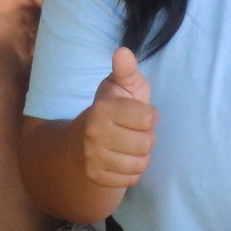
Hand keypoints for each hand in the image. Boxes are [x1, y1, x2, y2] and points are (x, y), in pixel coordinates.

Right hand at [80, 46, 156, 190]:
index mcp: (101, 109)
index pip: (149, 118)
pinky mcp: (97, 178)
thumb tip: (123, 51)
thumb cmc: (110, 109)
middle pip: (147, 143)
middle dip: (146, 136)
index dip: (149, 115)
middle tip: (132, 131)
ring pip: (141, 163)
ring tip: (128, 145)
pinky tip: (122, 159)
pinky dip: (132, 171)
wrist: (81, 141)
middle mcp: (94, 135)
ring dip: (141, 155)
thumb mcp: (119, 85)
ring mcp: (93, 159)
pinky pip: (132, 179)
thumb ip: (126, 69)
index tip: (137, 113)